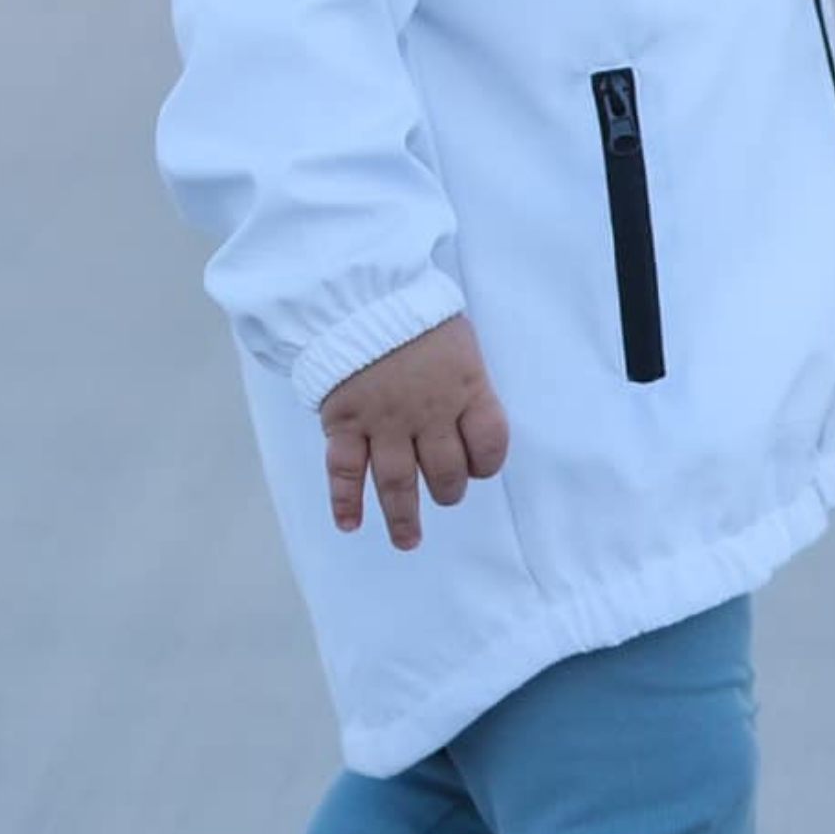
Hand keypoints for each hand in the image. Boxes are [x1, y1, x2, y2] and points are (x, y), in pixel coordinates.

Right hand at [318, 313, 510, 552]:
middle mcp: (428, 413)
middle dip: (447, 490)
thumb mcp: (457, 337)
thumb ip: (464, 378)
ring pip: (397, 481)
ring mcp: (384, 421)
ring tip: (408, 540)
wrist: (358, 292)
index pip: (490, 444)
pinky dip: (345, 500)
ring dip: (403, 516)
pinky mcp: (345, 421)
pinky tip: (350, 524)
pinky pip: (344, 470)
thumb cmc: (413, 309)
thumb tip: (467, 411)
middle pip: (446, 472)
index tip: (477, 466)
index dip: (486, 463)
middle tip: (444, 495)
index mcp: (466, 388)